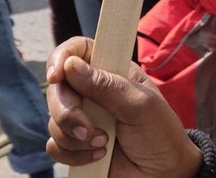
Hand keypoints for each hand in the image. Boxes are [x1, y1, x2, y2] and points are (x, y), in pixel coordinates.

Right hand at [45, 37, 202, 176]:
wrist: (162, 173)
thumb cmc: (159, 133)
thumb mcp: (140, 105)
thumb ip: (107, 86)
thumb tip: (71, 65)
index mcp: (112, 72)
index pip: (77, 51)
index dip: (61, 58)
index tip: (57, 76)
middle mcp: (93, 92)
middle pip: (57, 89)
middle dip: (66, 111)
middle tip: (88, 128)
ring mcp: (83, 118)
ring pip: (53, 120)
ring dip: (75, 136)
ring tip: (103, 144)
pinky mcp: (76, 144)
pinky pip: (55, 146)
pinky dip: (73, 154)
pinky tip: (97, 156)